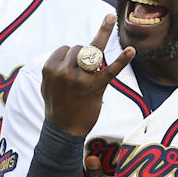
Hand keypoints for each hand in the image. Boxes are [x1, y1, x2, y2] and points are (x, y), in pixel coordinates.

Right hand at [41, 15, 134, 136]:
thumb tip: (67, 53)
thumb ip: (55, 66)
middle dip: (83, 56)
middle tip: (81, 72)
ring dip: (94, 56)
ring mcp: (82, 78)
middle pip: (79, 48)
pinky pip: (112, 70)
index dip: (70, 56)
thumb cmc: (56, 104)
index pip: (65, 49)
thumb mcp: (47, 82)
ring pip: (92, 51)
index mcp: (50, 69)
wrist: (64, 128)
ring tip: (92, 64)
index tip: (71, 67)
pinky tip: (131, 50)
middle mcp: (65, 72)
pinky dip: (123, 59)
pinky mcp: (97, 86)